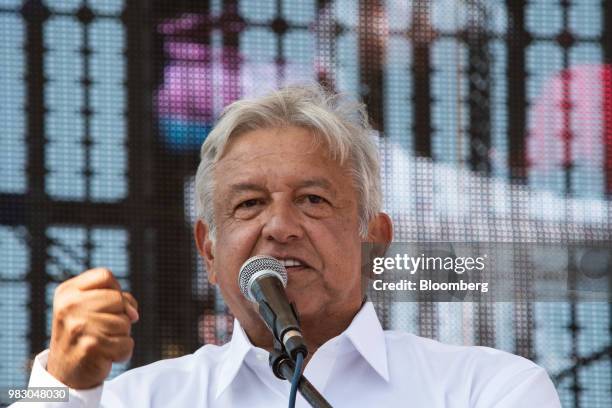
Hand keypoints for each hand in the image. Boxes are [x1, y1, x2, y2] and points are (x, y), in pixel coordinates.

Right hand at [46, 268, 138, 388]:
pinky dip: (122, 352)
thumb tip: (133, 314)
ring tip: (101, 342)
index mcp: (67, 292)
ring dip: (121, 335)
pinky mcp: (90, 347)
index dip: (115, 290)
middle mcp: (69, 307)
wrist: (65, 373)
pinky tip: (105, 356)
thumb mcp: (92, 308)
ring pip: (125, 322)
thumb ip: (117, 299)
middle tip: (101, 329)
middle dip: (119, 315)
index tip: (107, 306)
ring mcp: (78, 327)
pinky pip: (127, 343)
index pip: (105, 276)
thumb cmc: (85, 334)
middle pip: (118, 299)